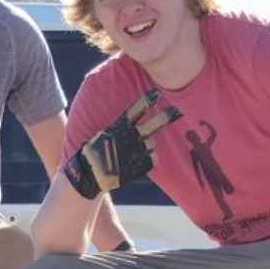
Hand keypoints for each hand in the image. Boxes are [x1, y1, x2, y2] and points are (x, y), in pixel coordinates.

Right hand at [64, 90, 179, 198]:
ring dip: (147, 145)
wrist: (92, 175)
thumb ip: (119, 128)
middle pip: (154, 124)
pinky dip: (148, 158)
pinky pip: (153, 157)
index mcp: (120, 126)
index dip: (148, 100)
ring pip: (152, 142)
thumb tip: (130, 124)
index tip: (158, 93)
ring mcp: (138, 150)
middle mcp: (131, 136)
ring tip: (133, 152)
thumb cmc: (95, 153)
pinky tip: (136, 162)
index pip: (137, 109)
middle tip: (177, 112)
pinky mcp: (143, 164)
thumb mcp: (104, 134)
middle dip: (166, 117)